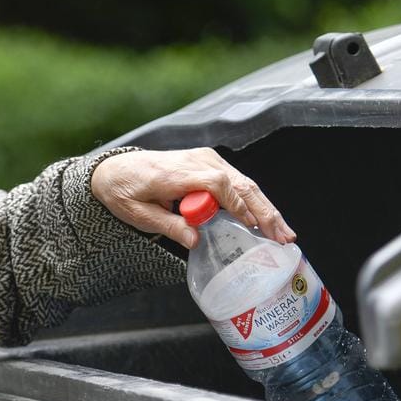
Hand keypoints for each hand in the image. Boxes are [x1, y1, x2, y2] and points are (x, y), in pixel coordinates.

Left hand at [91, 148, 295, 248]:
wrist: (116, 170)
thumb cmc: (125, 191)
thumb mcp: (139, 214)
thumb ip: (169, 225)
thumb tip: (195, 240)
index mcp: (179, 172)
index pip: (217, 185)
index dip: (238, 206)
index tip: (253, 227)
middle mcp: (198, 161)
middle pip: (239, 184)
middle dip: (264, 212)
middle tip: (283, 237)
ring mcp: (207, 160)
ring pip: (244, 184)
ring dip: (266, 208)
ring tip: (284, 233)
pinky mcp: (210, 164)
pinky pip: (238, 182)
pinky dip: (255, 202)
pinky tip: (268, 219)